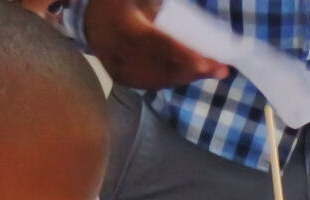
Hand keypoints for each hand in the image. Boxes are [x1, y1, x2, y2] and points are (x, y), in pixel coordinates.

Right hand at [82, 0, 228, 90]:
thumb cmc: (118, 2)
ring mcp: (120, 69)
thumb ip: (160, 5)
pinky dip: (174, 79)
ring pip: (160, 78)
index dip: (183, 55)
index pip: (158, 45)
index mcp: (124, 28)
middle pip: (163, 66)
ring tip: (213, 72)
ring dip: (188, 76)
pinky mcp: (123, 79)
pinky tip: (192, 75)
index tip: (206, 61)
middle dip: (194, 69)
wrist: (88, 18)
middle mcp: (120, 53)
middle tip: (221, 69)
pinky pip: (153, 83)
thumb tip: (191, 19)